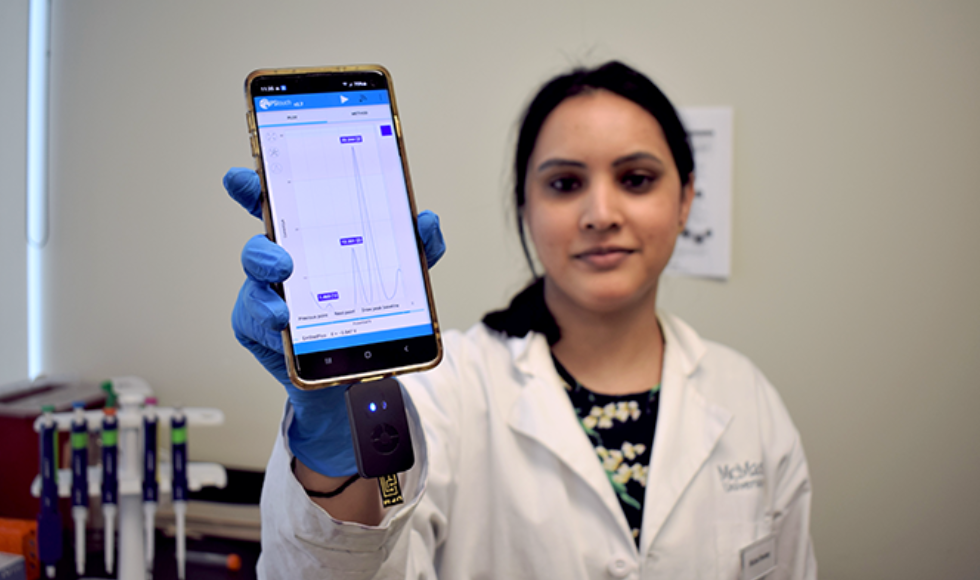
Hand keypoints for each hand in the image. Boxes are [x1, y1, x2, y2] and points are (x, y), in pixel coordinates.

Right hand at [224, 167, 444, 476]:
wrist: (359, 366)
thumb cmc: (368, 307)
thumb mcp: (404, 275)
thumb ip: (417, 248)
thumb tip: (427, 222)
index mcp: (307, 239)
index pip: (279, 205)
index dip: (257, 189)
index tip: (241, 176)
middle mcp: (280, 262)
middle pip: (259, 245)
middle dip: (261, 248)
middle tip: (281, 258)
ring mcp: (266, 295)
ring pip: (254, 286)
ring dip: (266, 290)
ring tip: (283, 298)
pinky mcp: (259, 329)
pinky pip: (256, 324)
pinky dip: (269, 324)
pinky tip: (283, 325)